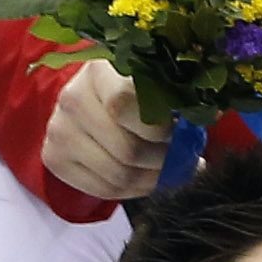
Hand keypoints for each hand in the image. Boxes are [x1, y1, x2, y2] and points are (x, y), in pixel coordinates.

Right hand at [40, 60, 171, 201]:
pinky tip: (145, 178)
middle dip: (164, 160)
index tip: (177, 131)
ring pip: (118, 175)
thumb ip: (177, 100)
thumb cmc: (137, 89)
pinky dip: (133, 190)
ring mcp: (59, 130)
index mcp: (99, 71)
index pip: (123, 105)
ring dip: (153, 179)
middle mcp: (72, 98)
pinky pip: (103, 190)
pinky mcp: (53, 158)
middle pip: (126, 149)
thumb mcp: (156, 82)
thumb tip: (208, 123)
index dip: (158, 127)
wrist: (93, 99)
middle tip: (182, 158)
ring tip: (167, 169)